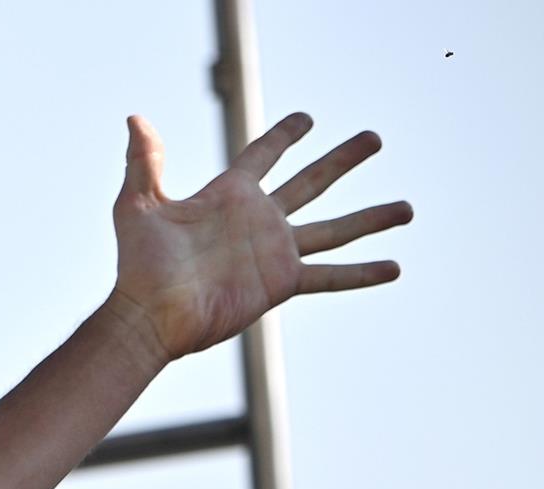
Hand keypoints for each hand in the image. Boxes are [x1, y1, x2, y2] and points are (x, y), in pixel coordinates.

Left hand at [106, 113, 410, 364]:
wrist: (151, 315)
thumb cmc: (139, 265)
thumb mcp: (137, 206)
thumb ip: (143, 162)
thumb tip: (136, 118)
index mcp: (229, 196)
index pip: (264, 155)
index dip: (284, 136)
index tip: (307, 120)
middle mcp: (258, 220)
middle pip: (311, 182)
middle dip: (342, 160)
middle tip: (374, 138)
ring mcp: (274, 252)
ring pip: (334, 228)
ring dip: (371, 218)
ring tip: (408, 207)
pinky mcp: (282, 283)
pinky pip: (330, 276)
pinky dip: (362, 273)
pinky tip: (395, 268)